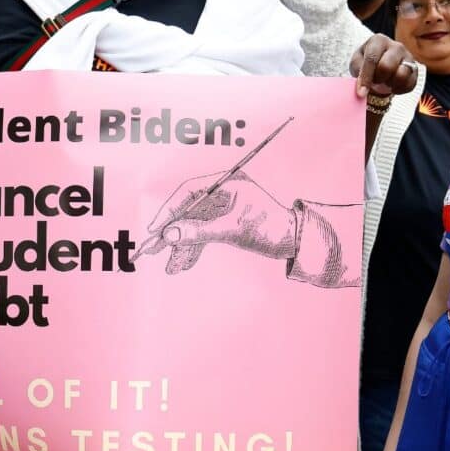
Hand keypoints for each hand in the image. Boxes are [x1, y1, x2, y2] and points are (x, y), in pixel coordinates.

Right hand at [140, 170, 294, 274]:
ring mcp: (223, 209)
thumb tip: (169, 234)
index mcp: (227, 183)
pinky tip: (184, 264)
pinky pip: (204, 234)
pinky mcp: (226, 223)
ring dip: (183, 246)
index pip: (189, 191)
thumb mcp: (233, 230)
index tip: (156, 228)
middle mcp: (223, 193)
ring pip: (195, 226)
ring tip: (171, 267)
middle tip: (153, 249)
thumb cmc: (271, 228)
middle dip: (173, 233)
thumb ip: (199, 232)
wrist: (296, 242)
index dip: (170, 210)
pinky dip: (195, 249)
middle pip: (189, 211)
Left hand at [351, 34, 418, 97]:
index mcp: (379, 40)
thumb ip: (358, 70)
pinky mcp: (415, 70)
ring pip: (401, 75)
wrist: (381, 67)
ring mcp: (408, 57)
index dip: (366, 77)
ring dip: (390, 84)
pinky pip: (409, 84)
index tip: (361, 92)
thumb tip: (362, 86)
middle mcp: (396, 46)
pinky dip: (398, 90)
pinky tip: (392, 86)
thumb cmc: (366, 63)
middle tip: (375, 81)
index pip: (372, 59)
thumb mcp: (356, 63)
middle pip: (387, 67)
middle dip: (378, 79)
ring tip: (384, 82)